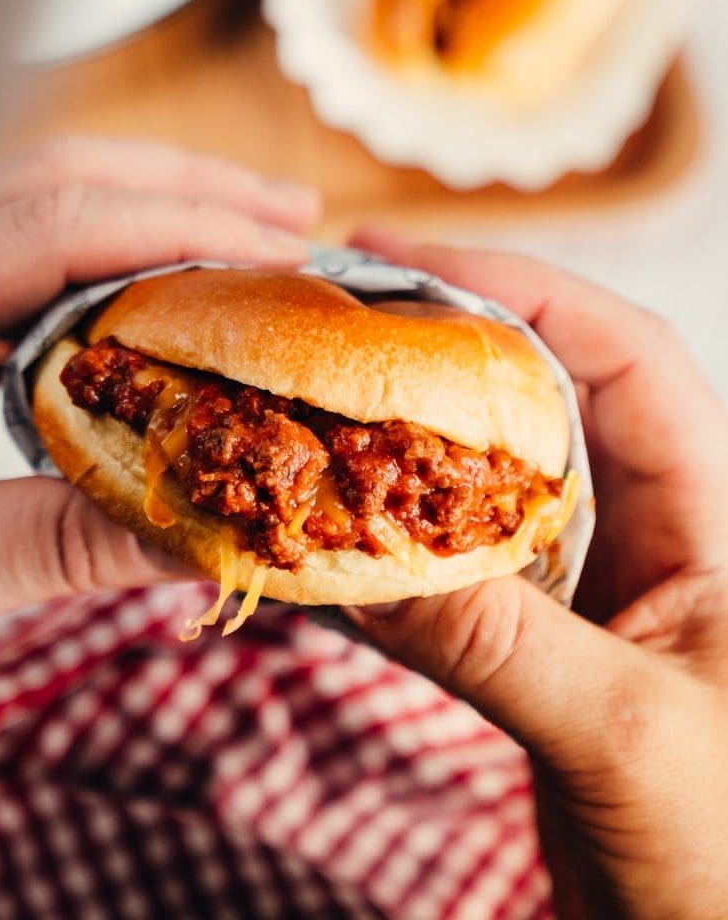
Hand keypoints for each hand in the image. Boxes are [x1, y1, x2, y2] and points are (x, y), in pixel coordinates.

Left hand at [0, 138, 319, 684]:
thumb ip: (55, 545)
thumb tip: (201, 532)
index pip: (50, 225)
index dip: (174, 225)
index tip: (275, 250)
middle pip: (51, 173)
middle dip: (182, 185)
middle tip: (293, 215)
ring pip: (35, 189)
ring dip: (147, 198)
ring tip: (251, 226)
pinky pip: (17, 232)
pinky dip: (103, 238)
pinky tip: (155, 278)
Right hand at [348, 236, 727, 919]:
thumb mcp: (621, 734)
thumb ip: (496, 641)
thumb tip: (356, 561)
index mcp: (714, 514)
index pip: (623, 353)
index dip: (520, 286)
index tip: (405, 259)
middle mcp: (653, 531)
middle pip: (543, 393)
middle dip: (441, 341)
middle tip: (330, 307)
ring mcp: (592, 587)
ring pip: (486, 477)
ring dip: (400, 441)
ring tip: (305, 393)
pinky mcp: (540, 647)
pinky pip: (453, 569)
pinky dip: (386, 550)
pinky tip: (318, 535)